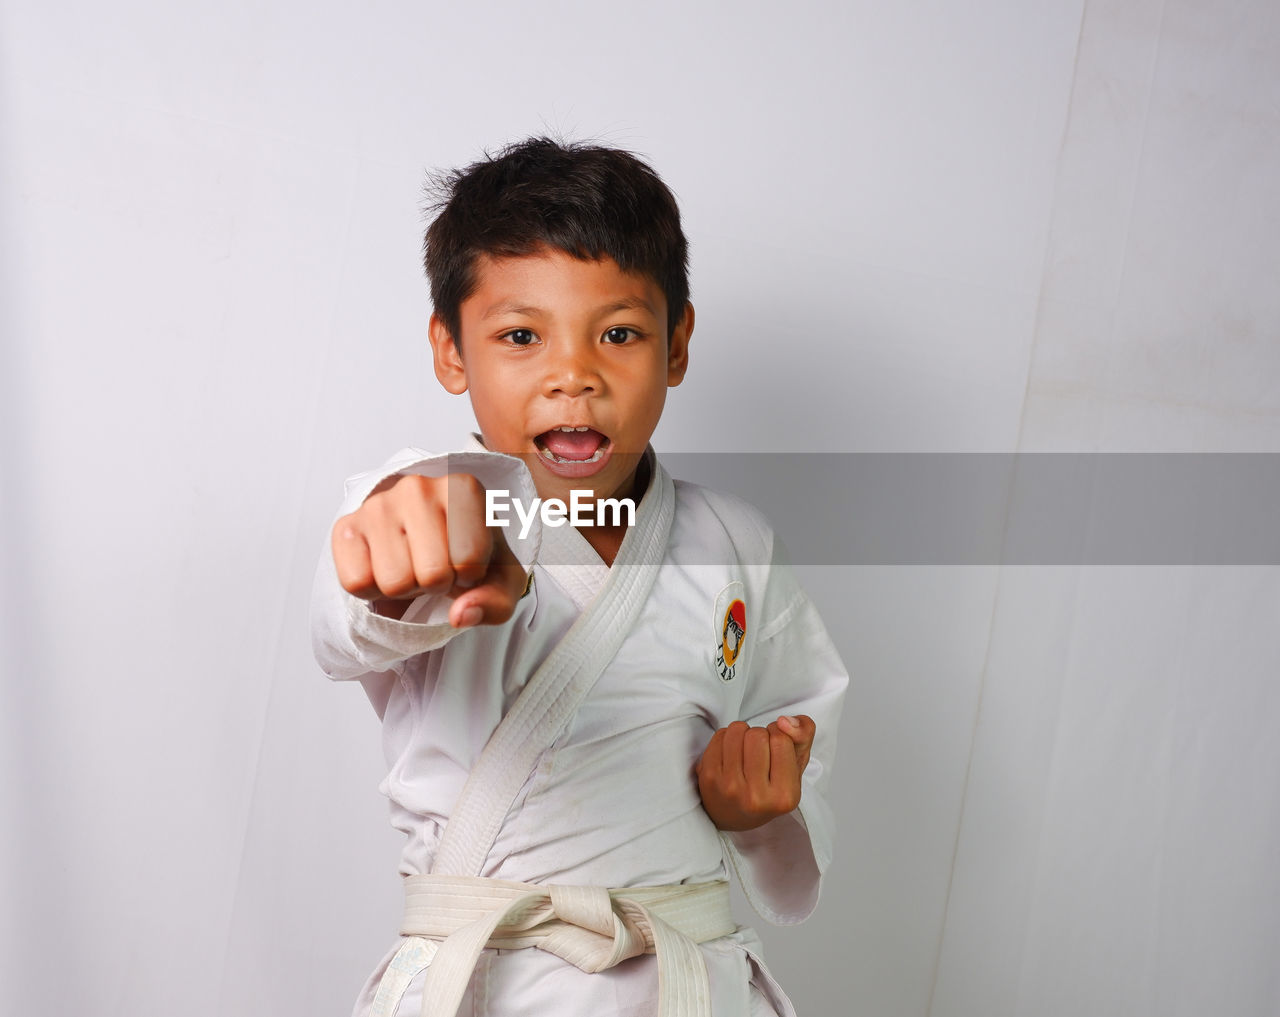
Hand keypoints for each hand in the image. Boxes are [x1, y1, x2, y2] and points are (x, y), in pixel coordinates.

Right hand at [331, 473, 526, 627]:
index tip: (467, 560)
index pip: (469, 560)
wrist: (431, 543)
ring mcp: (378, 504)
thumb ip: (495, 602)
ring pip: (394, 581)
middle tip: (437, 566)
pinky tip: (386, 566)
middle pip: (431, 574)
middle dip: (437, 584)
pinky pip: (357, 582)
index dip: (470, 575)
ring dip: (406, 588)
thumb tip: (462, 615)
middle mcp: (418, 487)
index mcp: (463, 489)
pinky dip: (373, 589)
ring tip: (413, 564)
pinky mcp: (346, 526)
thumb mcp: (500, 580)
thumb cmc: (469, 555)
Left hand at [695, 715, 815, 831]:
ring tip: (744, 751)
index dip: (778, 735)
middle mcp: (756, 797)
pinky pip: (719, 735)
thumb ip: (803, 735)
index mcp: (785, 796)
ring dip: (742, 733)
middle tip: (759, 753)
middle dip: (760, 735)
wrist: (732, 815)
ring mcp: (729, 788)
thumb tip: (784, 721)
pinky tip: (730, 755)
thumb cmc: (768, 787)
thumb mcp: (796, 765)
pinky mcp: (708, 778)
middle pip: (758, 734)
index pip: (781, 740)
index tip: (775, 749)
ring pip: (737, 730)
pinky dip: (726, 737)